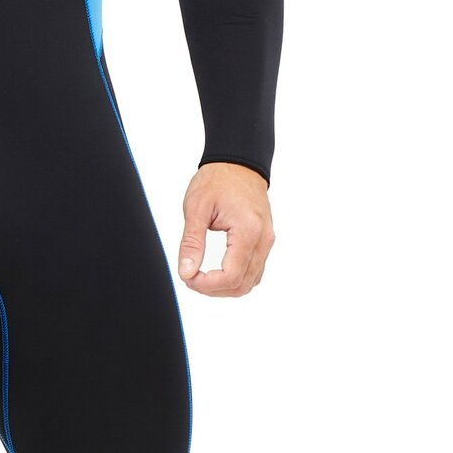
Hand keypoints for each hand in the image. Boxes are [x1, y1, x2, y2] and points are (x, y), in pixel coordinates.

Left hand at [177, 162, 273, 297]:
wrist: (238, 163)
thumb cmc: (217, 180)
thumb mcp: (196, 209)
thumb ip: (191, 243)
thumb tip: (186, 272)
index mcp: (248, 232)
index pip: (231, 277)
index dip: (206, 285)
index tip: (187, 277)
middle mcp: (263, 240)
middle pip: (242, 285)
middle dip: (213, 289)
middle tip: (190, 277)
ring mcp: (267, 241)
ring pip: (250, 282)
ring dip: (224, 287)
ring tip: (201, 275)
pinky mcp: (264, 241)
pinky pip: (254, 271)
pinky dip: (235, 278)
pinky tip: (216, 271)